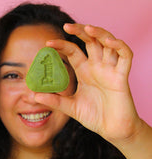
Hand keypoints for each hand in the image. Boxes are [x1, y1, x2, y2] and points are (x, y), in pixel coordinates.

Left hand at [35, 23, 141, 143]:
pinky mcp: (122, 77)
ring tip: (87, 28)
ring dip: (100, 33)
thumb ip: (55, 101)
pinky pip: (125, 56)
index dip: (62, 45)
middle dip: (81, 31)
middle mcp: (97, 68)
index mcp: (85, 72)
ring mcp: (110, 71)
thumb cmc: (94, 116)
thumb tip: (35, 96)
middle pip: (91, 41)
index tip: (48, 44)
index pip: (73, 51)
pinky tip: (109, 42)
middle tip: (67, 26)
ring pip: (108, 43)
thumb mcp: (71, 107)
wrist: (111, 130)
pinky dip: (119, 46)